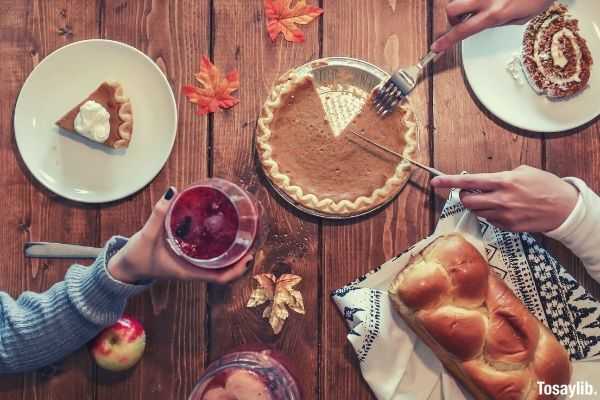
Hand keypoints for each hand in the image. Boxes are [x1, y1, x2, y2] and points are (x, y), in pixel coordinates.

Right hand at [107, 187, 252, 283]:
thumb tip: (172, 191)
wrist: (125, 268)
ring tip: (244, 235)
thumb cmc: (136, 256)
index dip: (238, 270)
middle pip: (225, 270)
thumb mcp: (147, 235)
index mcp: (188, 271)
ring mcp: (191, 266)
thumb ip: (159, 214)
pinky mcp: (187, 259)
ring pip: (218, 264)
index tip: (249, 256)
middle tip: (252, 240)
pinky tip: (222, 233)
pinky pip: (208, 257)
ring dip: (232, 254)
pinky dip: (219, 248)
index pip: (220, 278)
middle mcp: (194, 270)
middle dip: (240, 259)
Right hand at [431, 0, 553, 51]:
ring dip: (466, 3)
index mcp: (495, 14)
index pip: (464, 31)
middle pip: (452, 9)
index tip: (436, 47)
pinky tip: (492, 1)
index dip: (447, 41)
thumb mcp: (521, 17)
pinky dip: (477, 1)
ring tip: (482, 5)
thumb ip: (500, 20)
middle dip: (453, 16)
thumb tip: (488, 22)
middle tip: (462, 19)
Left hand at [431, 165, 578, 231]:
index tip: (435, 182)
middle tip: (471, 193)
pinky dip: (491, 215)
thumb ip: (500, 176)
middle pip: (467, 202)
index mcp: (503, 181)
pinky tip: (505, 210)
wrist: (564, 208)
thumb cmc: (545, 186)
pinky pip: (490, 221)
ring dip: (479, 206)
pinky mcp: (508, 227)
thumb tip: (485, 182)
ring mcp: (504, 215)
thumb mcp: (523, 171)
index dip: (449, 182)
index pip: (469, 182)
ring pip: (477, 212)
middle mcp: (500, 199)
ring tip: (493, 200)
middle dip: (465, 197)